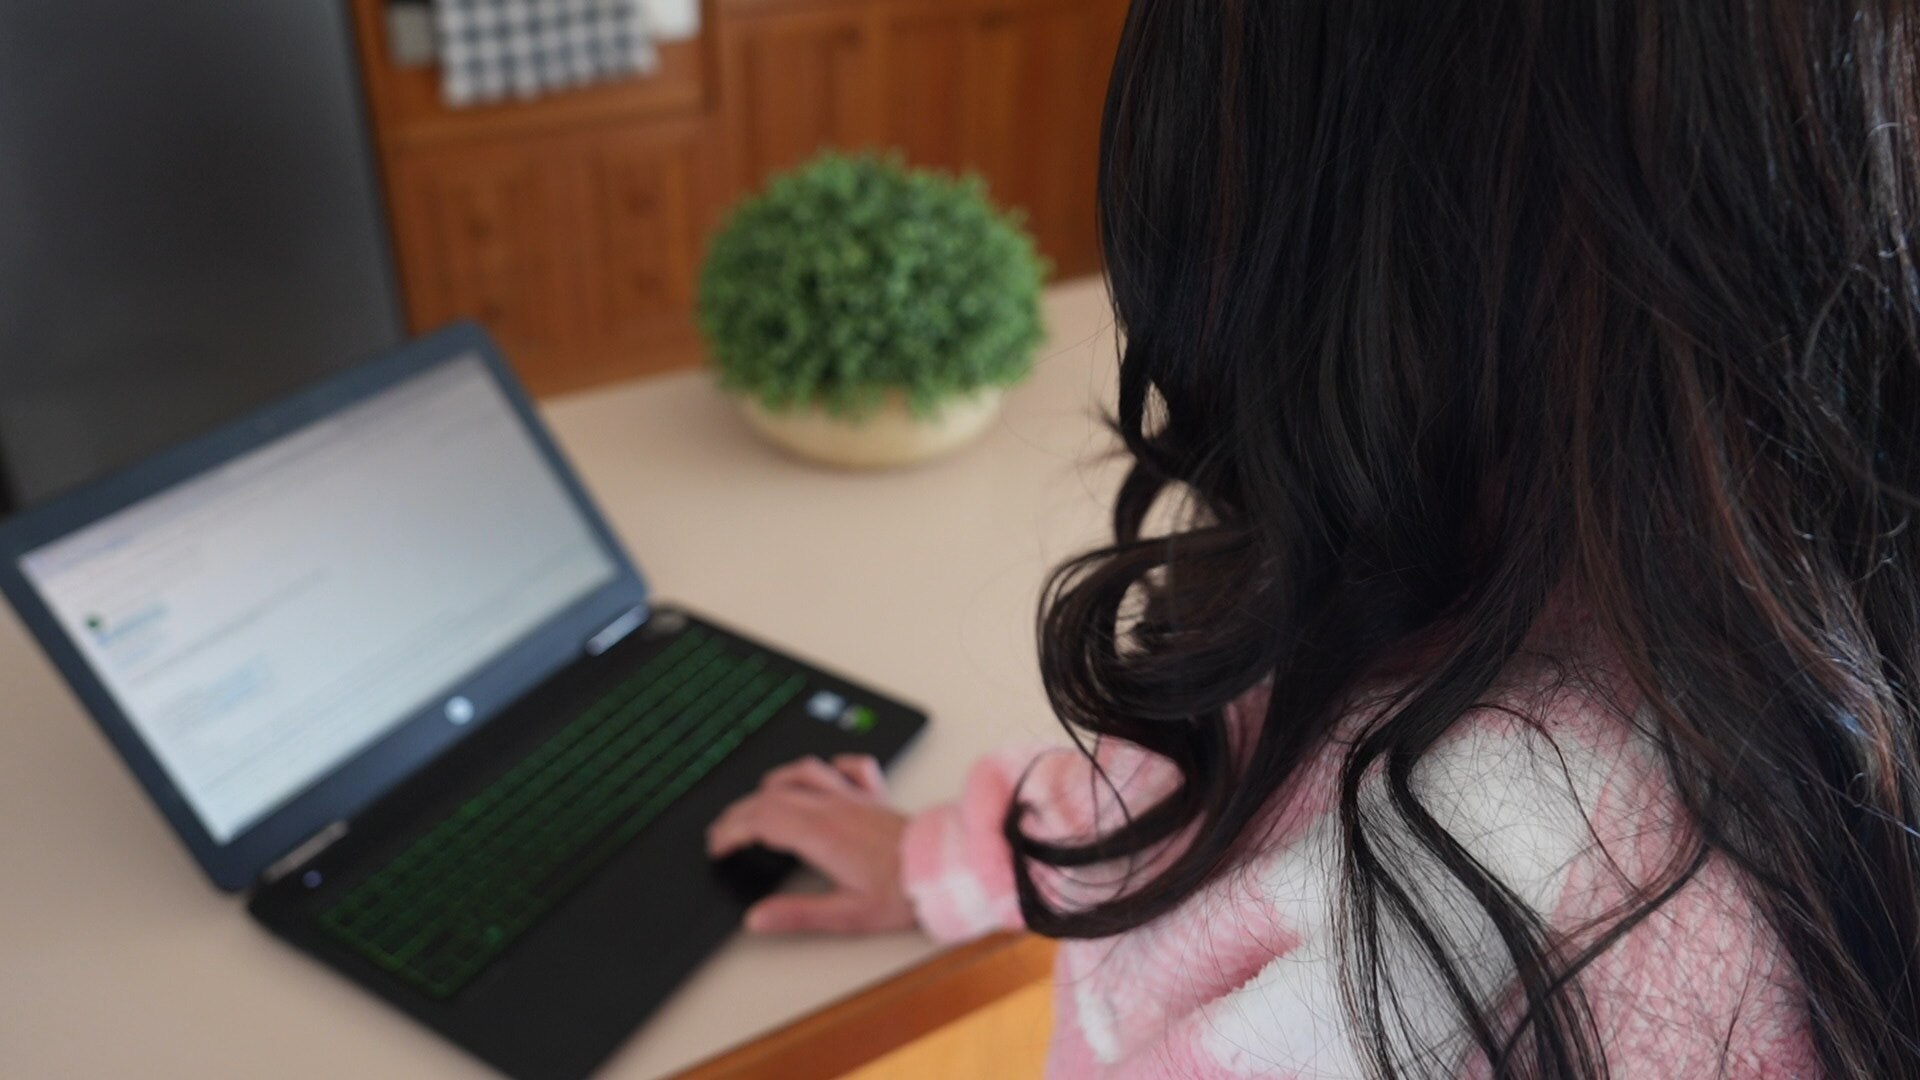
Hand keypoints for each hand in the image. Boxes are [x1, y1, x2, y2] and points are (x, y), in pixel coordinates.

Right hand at [706, 754, 915, 934]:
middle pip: (772, 797)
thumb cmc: (903, 894)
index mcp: (822, 835)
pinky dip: (827, 767)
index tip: (717, 847)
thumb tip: (755, 918)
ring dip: (773, 784)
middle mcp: (834, 808)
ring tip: (756, 801)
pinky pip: (849, 767)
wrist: (946, 870)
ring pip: (802, 774)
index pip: (762, 821)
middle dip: (740, 812)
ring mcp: (854, 798)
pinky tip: (820, 777)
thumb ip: (798, 915)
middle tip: (722, 832)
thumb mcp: (847, 916)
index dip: (732, 832)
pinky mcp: (873, 797)